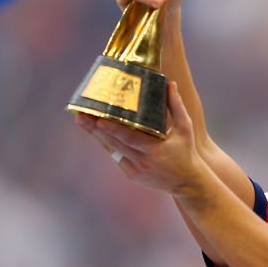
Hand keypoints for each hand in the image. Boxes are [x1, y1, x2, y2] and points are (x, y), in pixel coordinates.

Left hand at [75, 82, 206, 194]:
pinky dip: (107, 144)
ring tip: (83, 121)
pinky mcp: (131, 174)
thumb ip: (176, 105)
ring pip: (111, 150)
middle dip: (95, 129)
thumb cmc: (186, 151)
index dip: (112, 129)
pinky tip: (97, 132)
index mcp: (154, 149)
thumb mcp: (185, 127)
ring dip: (96, 136)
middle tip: (81, 116)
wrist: (187, 182)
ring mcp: (134, 169)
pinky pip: (116, 157)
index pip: (128, 137)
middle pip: (113, 143)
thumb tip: (170, 83)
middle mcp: (141, 161)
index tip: (98, 120)